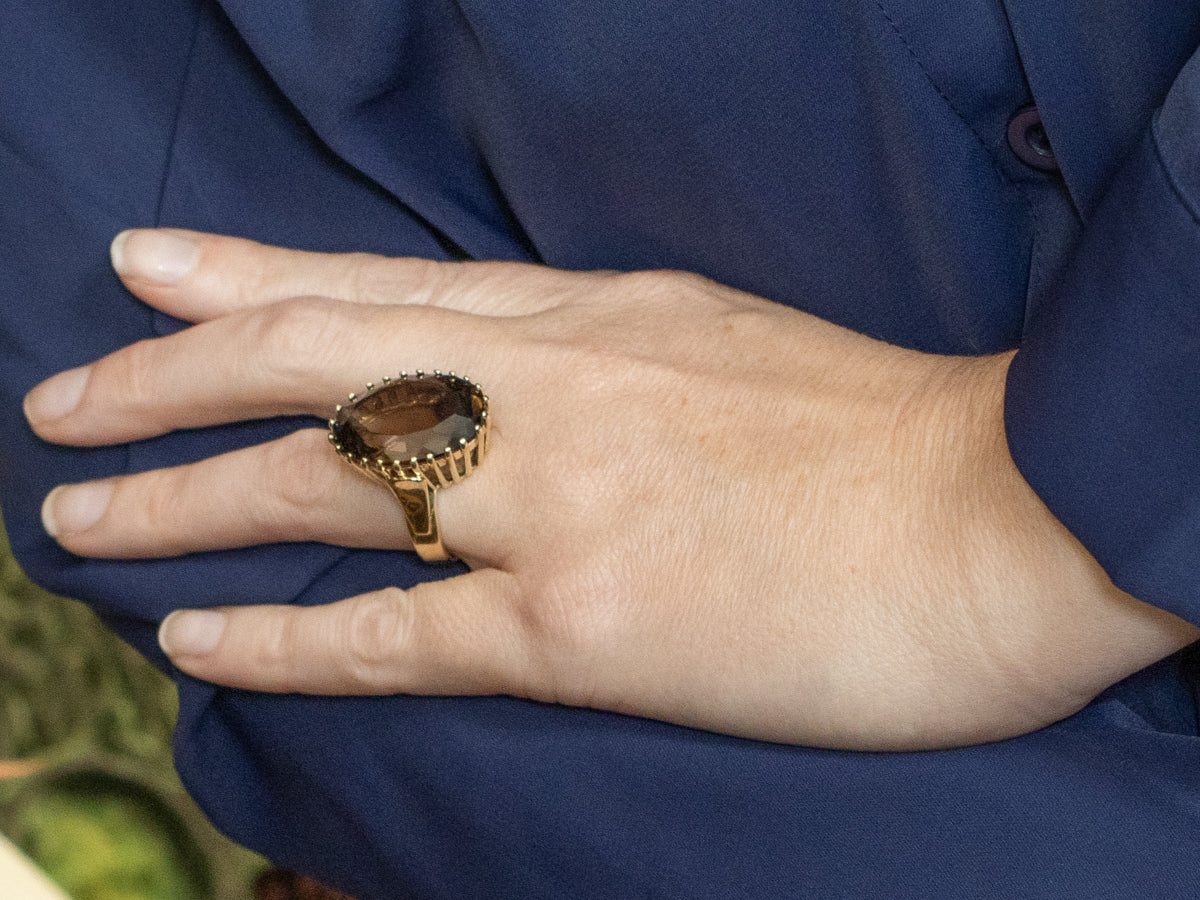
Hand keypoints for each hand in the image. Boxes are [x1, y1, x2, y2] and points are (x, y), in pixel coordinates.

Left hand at [24, 229, 1197, 749]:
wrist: (1008, 510)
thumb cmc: (889, 432)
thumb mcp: (725, 344)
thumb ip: (607, 354)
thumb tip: (518, 374)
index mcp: (596, 319)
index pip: (382, 287)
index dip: (249, 277)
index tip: (149, 271)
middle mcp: (553, 388)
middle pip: (314, 362)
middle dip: (168, 373)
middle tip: (62, 393)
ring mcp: (557, 502)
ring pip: (319, 484)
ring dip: (179, 493)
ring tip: (76, 509)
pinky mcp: (585, 622)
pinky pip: (392, 630)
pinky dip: (280, 632)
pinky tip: (195, 629)